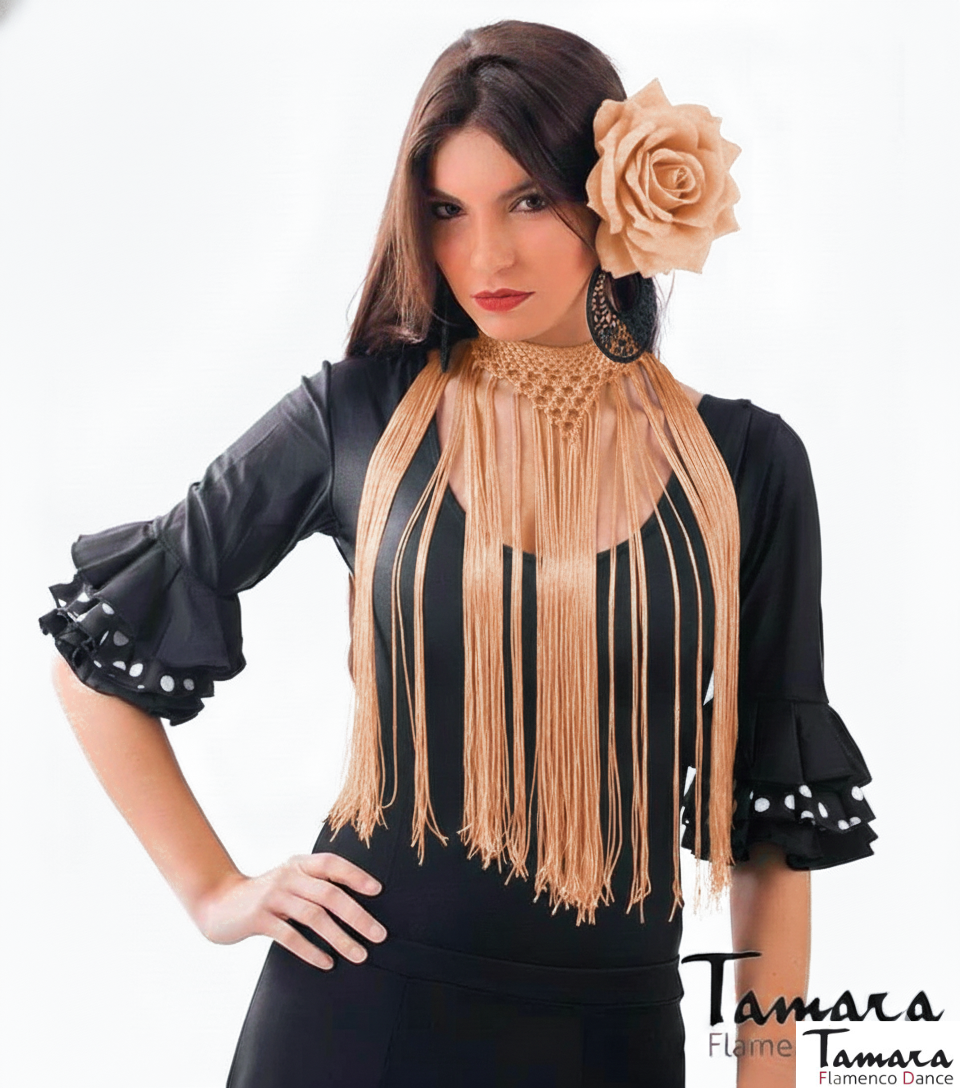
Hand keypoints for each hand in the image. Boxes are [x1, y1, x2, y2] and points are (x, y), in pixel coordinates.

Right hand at [192, 852, 387, 969]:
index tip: (378, 891)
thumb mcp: (290, 881)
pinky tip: (327, 963)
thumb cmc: (267, 896)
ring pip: (313, 916)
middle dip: (357, 915)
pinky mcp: (258, 918)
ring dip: (340, 937)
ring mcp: (272, 896)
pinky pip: (289, 936)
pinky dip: (311, 950)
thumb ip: (315, 886)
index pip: (332, 864)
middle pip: (329, 894)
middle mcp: (288, 876)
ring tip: (359, 955)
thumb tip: (357, 905)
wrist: (219, 902)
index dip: (355, 875)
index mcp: (299, 864)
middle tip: (379, 935)